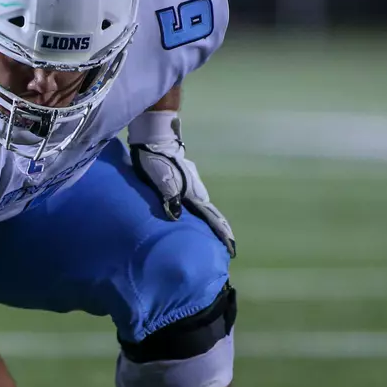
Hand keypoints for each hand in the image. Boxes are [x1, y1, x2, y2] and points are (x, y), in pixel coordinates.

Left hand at [128, 111, 235, 256]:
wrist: (155, 139)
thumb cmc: (157, 161)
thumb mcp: (163, 180)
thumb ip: (171, 197)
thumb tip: (178, 216)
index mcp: (194, 192)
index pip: (212, 216)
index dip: (222, 232)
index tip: (232, 247)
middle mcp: (196, 189)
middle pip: (210, 212)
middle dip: (218, 228)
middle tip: (224, 244)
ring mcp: (190, 183)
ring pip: (202, 205)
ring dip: (207, 219)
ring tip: (209, 234)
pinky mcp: (182, 178)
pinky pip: (192, 200)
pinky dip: (196, 211)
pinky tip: (189, 215)